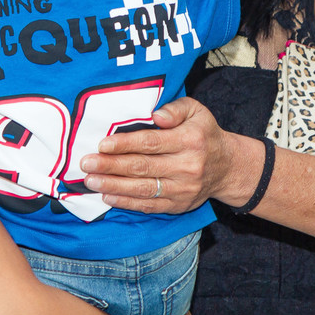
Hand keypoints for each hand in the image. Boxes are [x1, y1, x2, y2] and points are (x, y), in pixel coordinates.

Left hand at [80, 97, 231, 213]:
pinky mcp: (178, 205)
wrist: (228, 167)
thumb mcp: (196, 111)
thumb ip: (175, 108)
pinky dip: (127, 203)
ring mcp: (183, 189)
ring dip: (113, 187)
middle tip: (86, 164)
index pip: (151, 143)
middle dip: (111, 166)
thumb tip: (155, 116)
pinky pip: (149, 205)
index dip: (125, 144)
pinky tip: (108, 197)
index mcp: (189, 141)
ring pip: (143, 189)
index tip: (102, 144)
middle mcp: (187, 167)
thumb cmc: (204, 133)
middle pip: (143, 167)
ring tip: (90, 182)